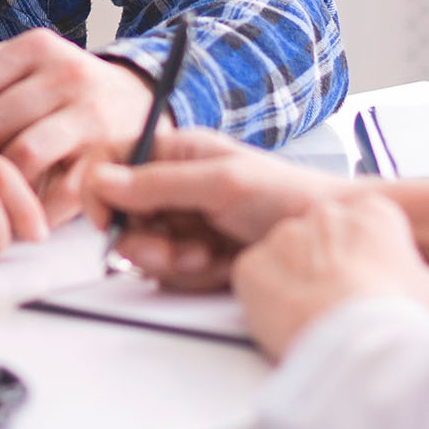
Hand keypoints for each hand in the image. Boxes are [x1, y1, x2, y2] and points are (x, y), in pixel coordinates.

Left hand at [0, 29, 155, 220]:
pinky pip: (61, 192)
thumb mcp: (26, 62)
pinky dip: (39, 208)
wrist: (138, 101)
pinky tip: (31, 211)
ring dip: (4, 184)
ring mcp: (92, 115)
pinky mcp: (111, 155)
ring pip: (23, 156)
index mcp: (37, 48)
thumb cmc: (64, 88)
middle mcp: (66, 74)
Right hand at [84, 127, 349, 289]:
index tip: (107, 218)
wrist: (326, 236)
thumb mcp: (221, 183)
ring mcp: (186, 222)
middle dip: (143, 239)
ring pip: (144, 248)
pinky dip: (191, 274)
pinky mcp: (198, 255)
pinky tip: (218, 266)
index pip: (113, 162)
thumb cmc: (287, 194)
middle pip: (123, 215)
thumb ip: (159, 183)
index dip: (101, 191)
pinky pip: (170, 272)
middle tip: (169, 250)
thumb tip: (103, 180)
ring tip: (203, 255)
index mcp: (177, 153)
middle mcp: (176, 186)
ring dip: (170, 259)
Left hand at [231, 193, 428, 358]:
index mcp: (372, 213)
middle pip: (320, 237)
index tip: (366, 284)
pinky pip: (254, 279)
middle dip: (324, 267)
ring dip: (293, 282)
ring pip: (284, 257)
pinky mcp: (252, 265)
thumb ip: (414, 275)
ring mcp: (284, 236)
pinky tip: (285, 322)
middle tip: (335, 304)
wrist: (357, 343)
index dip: (364, 259)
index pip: (363, 226)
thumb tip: (412, 284)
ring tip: (311, 319)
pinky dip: (264, 299)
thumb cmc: (397, 318)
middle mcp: (324, 214)